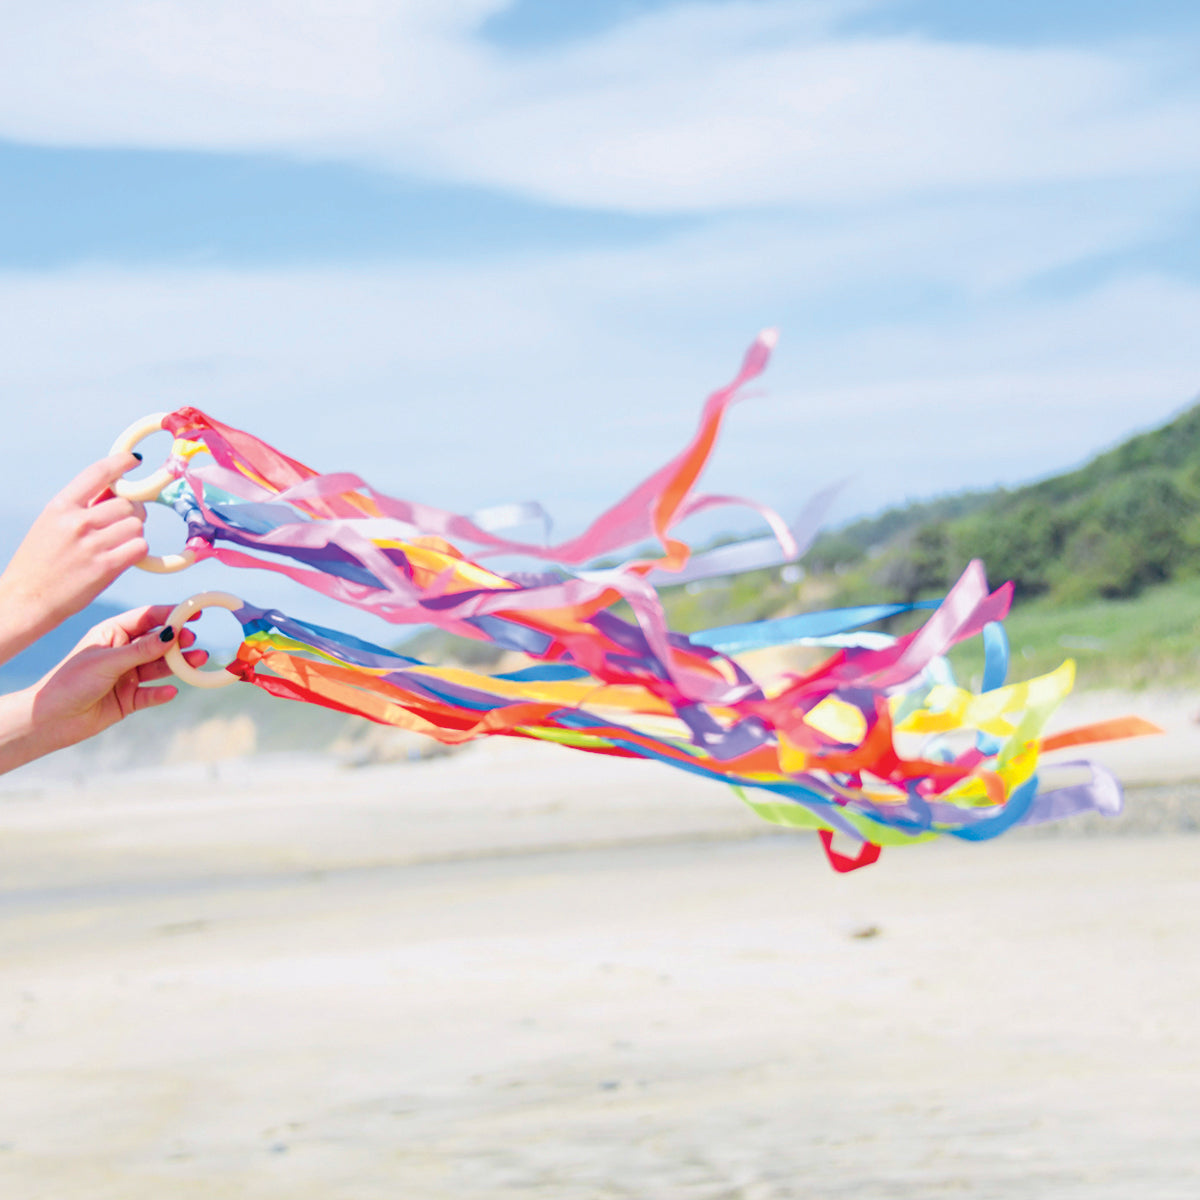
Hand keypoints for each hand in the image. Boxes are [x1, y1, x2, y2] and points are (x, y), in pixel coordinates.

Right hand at [0, 452, 149, 663]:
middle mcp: (76, 522)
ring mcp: (92, 544)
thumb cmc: (41, 562)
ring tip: (117, 545)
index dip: (120, 462)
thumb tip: (117, 490)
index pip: (97, 473)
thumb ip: (83, 507)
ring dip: (134, 534)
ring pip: (137, 525)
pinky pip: (140, 547)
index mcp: (60, 506)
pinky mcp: (106, 567)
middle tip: (121, 527)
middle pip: (128, 504)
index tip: (135, 459)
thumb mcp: (52, 525)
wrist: (26, 599)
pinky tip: (123, 558)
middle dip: (132, 513)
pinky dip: (137, 551)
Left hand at [0, 606, 205, 773]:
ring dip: (178, 665)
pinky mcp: (129, 699)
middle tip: (194, 641)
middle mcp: (122, 652)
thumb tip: (172, 633)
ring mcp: (127, 676)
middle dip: (178, 642)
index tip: (195, 612)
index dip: (171, 614)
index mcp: (112, 634)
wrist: (48, 720)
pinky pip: (151, 694)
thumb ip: (141, 650)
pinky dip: (161, 693)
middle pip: (158, 643)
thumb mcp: (107, 662)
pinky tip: (170, 692)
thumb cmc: (69, 682)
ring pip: (159, 667)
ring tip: (198, 661)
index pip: (147, 619)